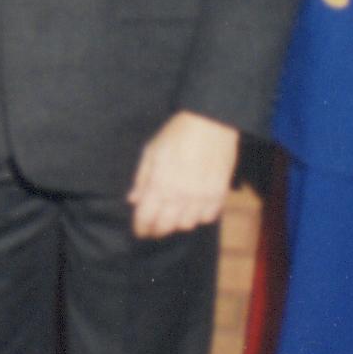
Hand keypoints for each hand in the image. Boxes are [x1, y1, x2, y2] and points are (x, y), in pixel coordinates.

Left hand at [128, 109, 238, 238]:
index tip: (139, 231)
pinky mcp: (219, 194)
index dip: (141, 228)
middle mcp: (180, 196)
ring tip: (173, 216)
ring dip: (177, 224)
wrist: (211, 123)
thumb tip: (133, 200)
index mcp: (160, 185)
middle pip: (166, 227)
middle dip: (157, 230)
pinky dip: (199, 217)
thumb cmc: (176, 134)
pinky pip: (208, 217)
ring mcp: (202, 197)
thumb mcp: (151, 152)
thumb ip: (141, 179)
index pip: (146, 218)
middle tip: (154, 228)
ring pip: (187, 225)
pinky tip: (194, 209)